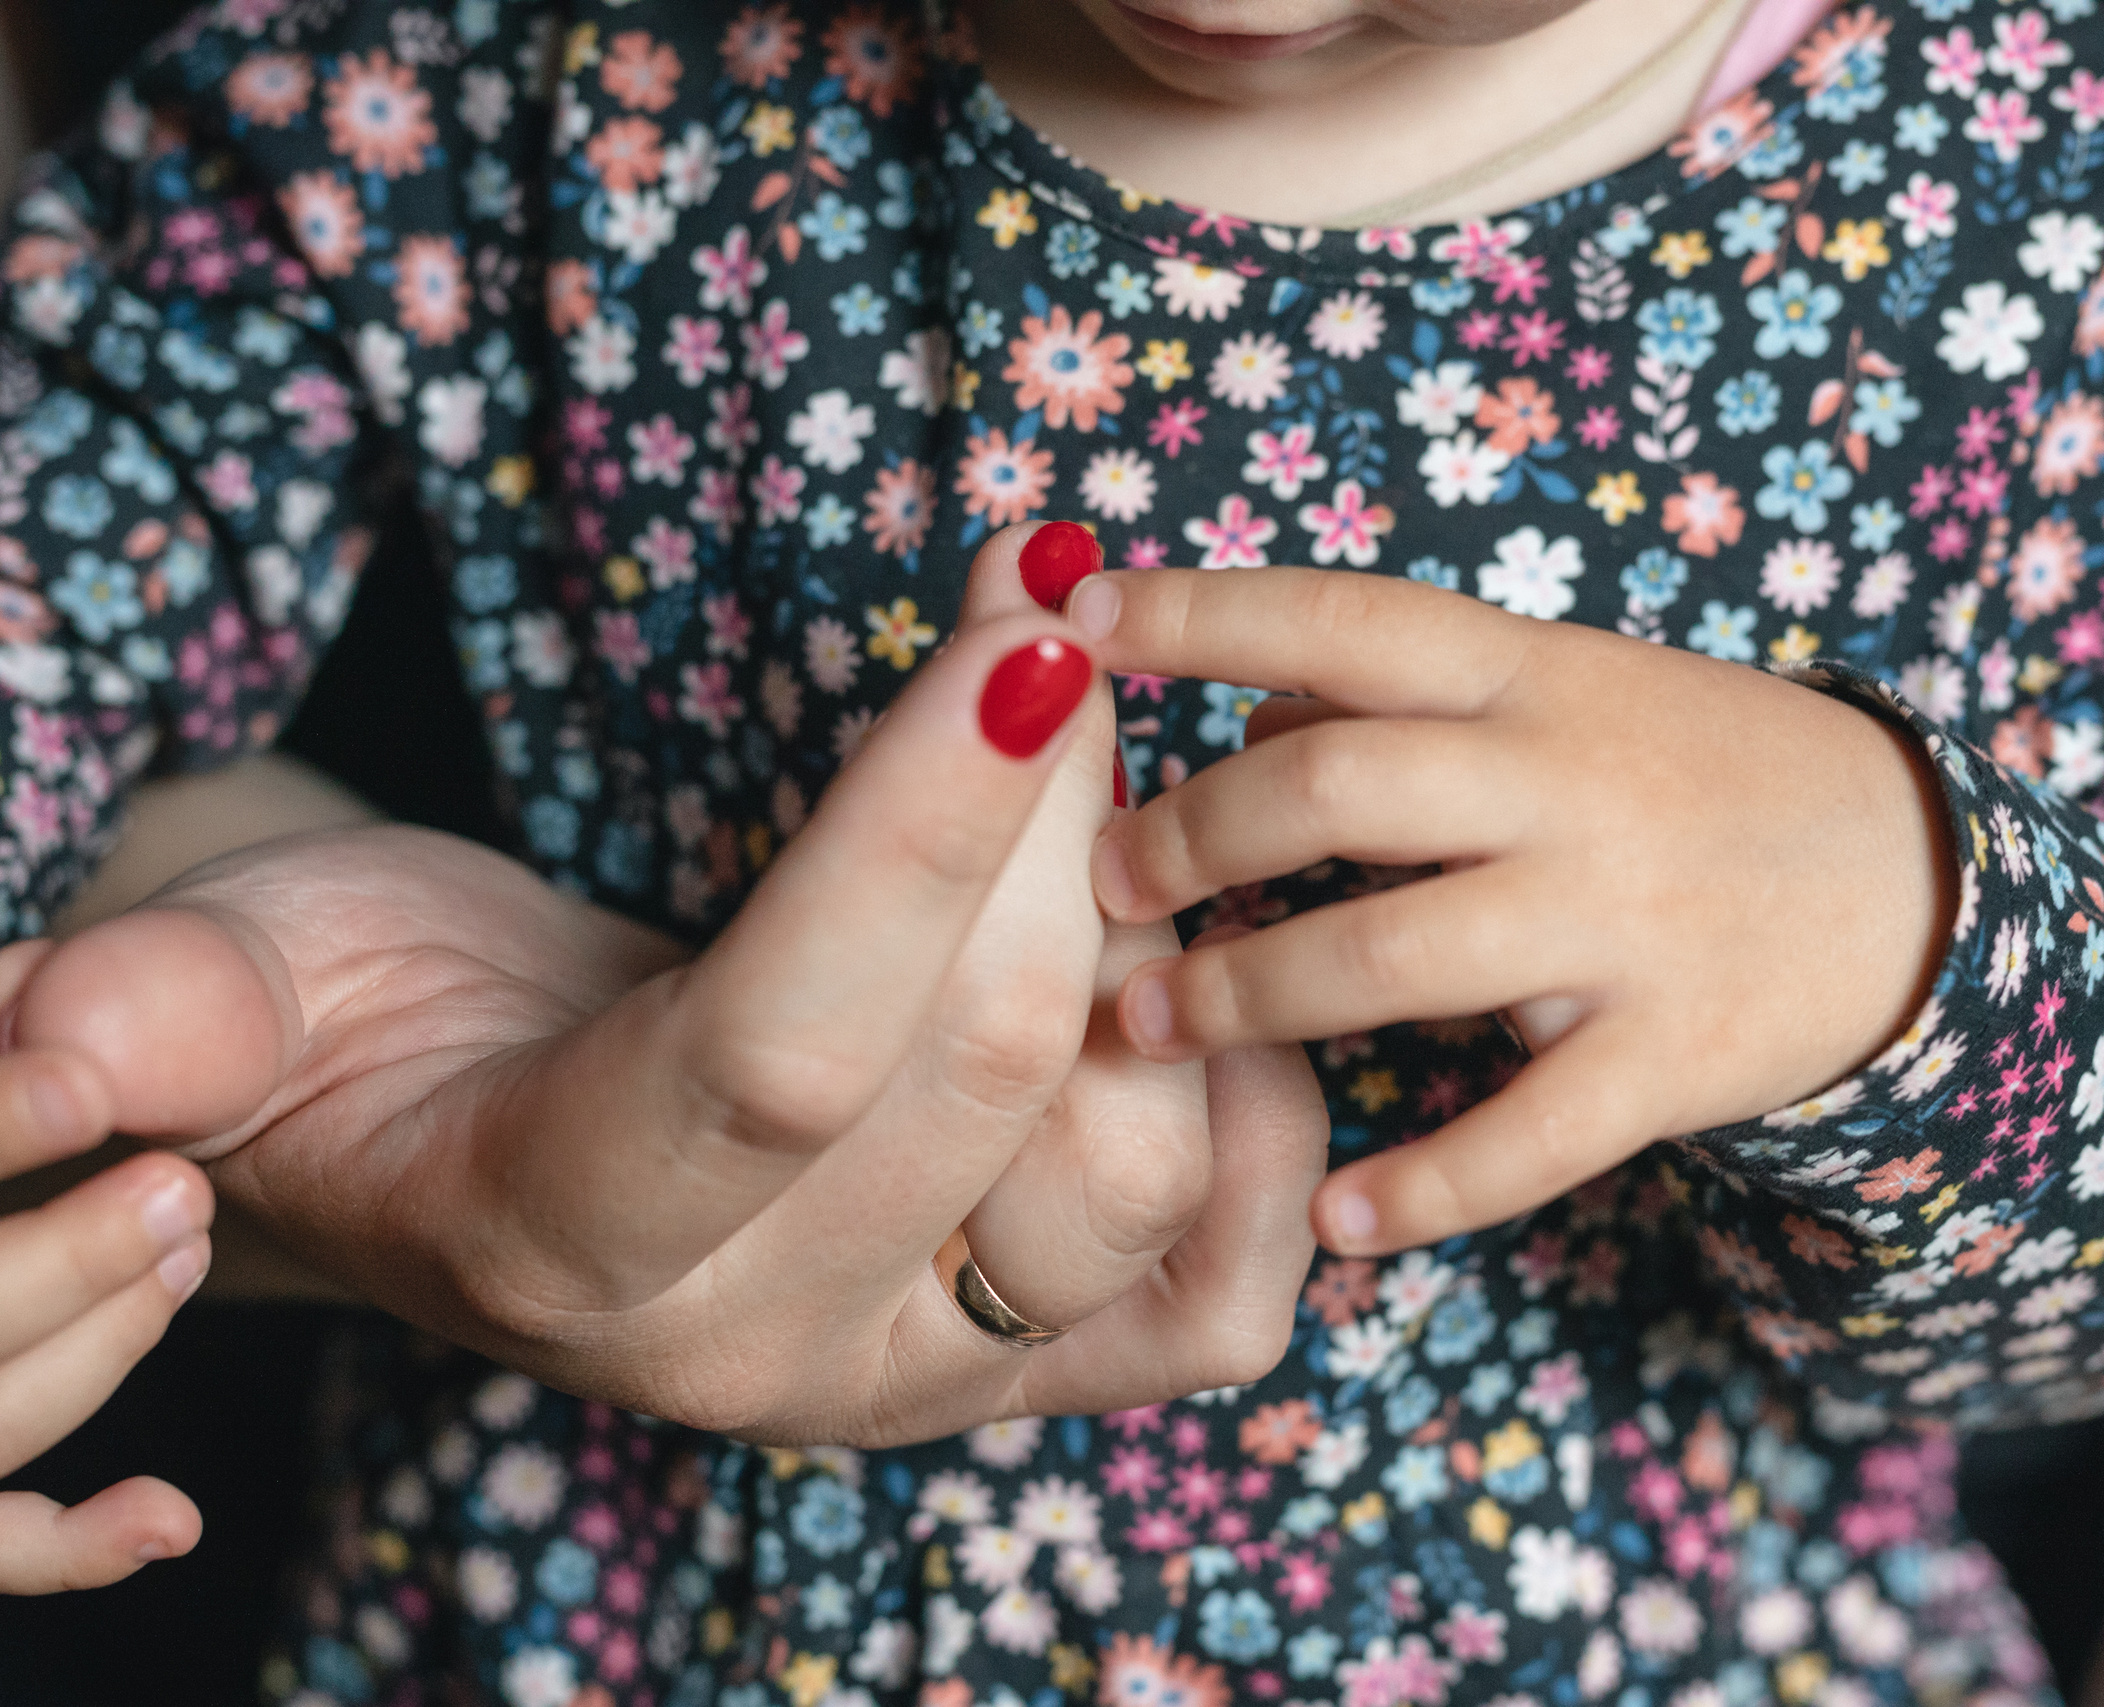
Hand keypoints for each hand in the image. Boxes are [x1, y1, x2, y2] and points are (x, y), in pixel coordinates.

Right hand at [4, 523, 1325, 1444]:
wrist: (484, 1133)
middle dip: (1051, 800)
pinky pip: (1229, 1299)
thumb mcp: (231, 988)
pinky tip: (1209, 982)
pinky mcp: (1027, 1379)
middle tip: (1059, 609)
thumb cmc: (367, 1025)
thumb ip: (168, 1015)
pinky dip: (1270, 1133)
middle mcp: (751, 1352)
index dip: (916, 821)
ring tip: (1108, 767)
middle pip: (984, 1067)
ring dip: (1160, 926)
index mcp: (558, 1238)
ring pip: (1135, 1169)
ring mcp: (908, 1384)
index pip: (783, 1045)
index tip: (1025, 612)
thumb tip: (49, 1040)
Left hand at [1070, 566, 1954, 1256]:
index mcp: (1528, 675)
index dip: (1200, 614)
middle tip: (1100, 883)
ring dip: (1240, 999)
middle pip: (1331, 790)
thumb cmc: (1677, 770)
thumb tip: (1237, 699)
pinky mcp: (1670, 1056)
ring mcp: (1619, 922)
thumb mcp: (1555, 689)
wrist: (1906, 877)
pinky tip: (1334, 1217)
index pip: (1340, 618)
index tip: (1077, 616)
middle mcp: (1566, 783)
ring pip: (1387, 957)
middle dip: (1187, 837)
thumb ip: (1395, 697)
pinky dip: (1420, 1187)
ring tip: (1140, 1027)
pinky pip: (1524, 1136)